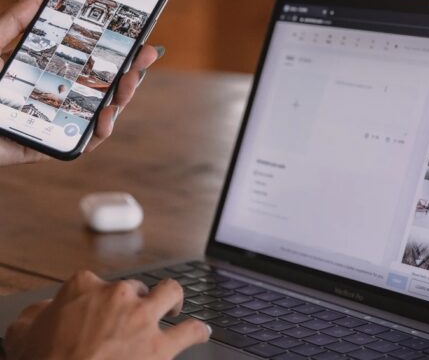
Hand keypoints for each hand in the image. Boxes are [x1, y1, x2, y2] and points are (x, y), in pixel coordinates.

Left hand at [0, 0, 161, 165]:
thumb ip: (15, 23)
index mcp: (52, 76)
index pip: (92, 65)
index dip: (117, 54)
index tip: (138, 39)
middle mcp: (61, 101)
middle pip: (104, 88)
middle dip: (131, 72)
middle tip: (146, 56)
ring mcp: (59, 124)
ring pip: (102, 114)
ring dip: (123, 98)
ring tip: (131, 81)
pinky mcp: (53, 146)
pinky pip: (84, 142)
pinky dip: (101, 130)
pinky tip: (107, 115)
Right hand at [4, 271, 210, 359]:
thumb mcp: (25, 335)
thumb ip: (38, 317)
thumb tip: (44, 312)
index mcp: (84, 287)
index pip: (95, 282)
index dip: (98, 297)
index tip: (99, 308)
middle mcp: (118, 295)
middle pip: (135, 287)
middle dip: (136, 301)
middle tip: (132, 317)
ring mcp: (142, 318)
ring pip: (170, 294)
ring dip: (174, 301)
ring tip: (175, 309)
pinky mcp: (160, 347)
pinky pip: (190, 331)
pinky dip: (198, 331)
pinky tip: (201, 332)